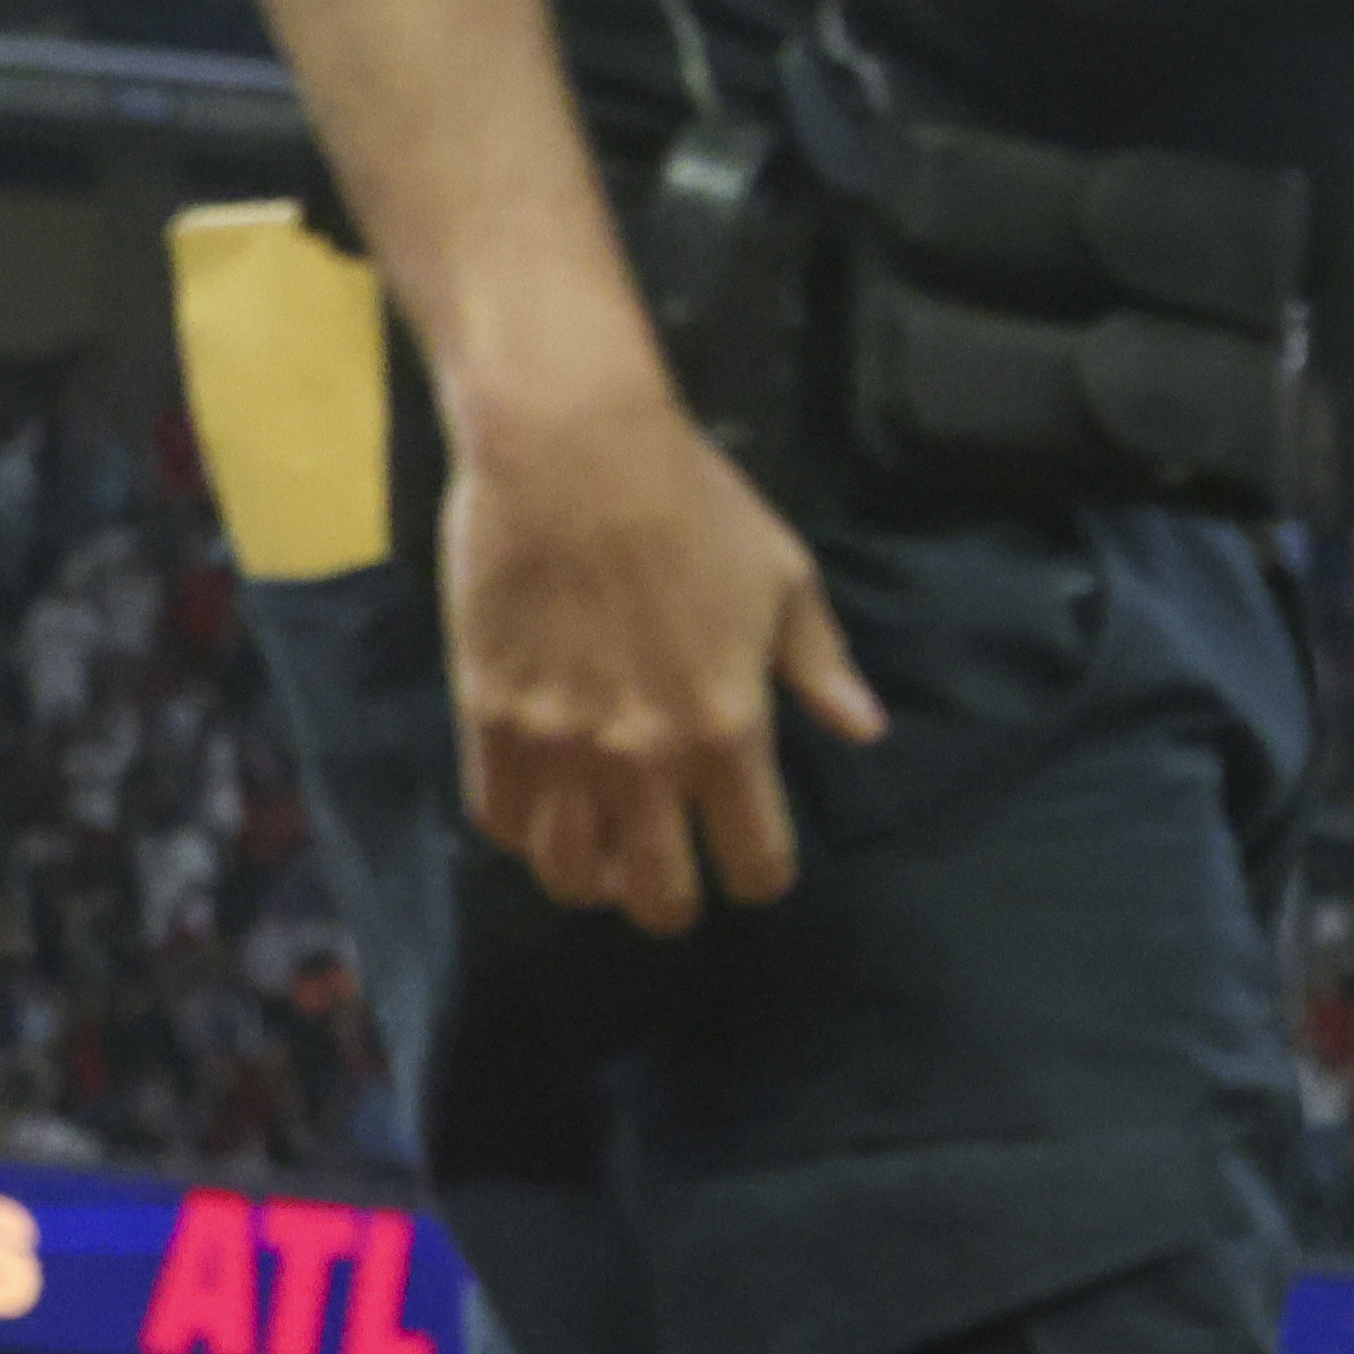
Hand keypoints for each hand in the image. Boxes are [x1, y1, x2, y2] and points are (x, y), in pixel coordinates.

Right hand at [441, 347, 882, 931]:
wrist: (570, 451)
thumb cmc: (693, 507)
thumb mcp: (785, 582)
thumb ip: (820, 669)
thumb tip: (864, 731)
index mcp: (729, 731)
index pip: (755, 863)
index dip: (760, 876)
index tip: (753, 862)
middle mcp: (644, 758)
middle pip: (657, 896)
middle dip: (673, 903)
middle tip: (671, 881)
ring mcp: (559, 744)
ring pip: (567, 874)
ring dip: (592, 880)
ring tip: (604, 858)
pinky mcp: (489, 716)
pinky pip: (499, 819)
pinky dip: (523, 833)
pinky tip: (543, 813)